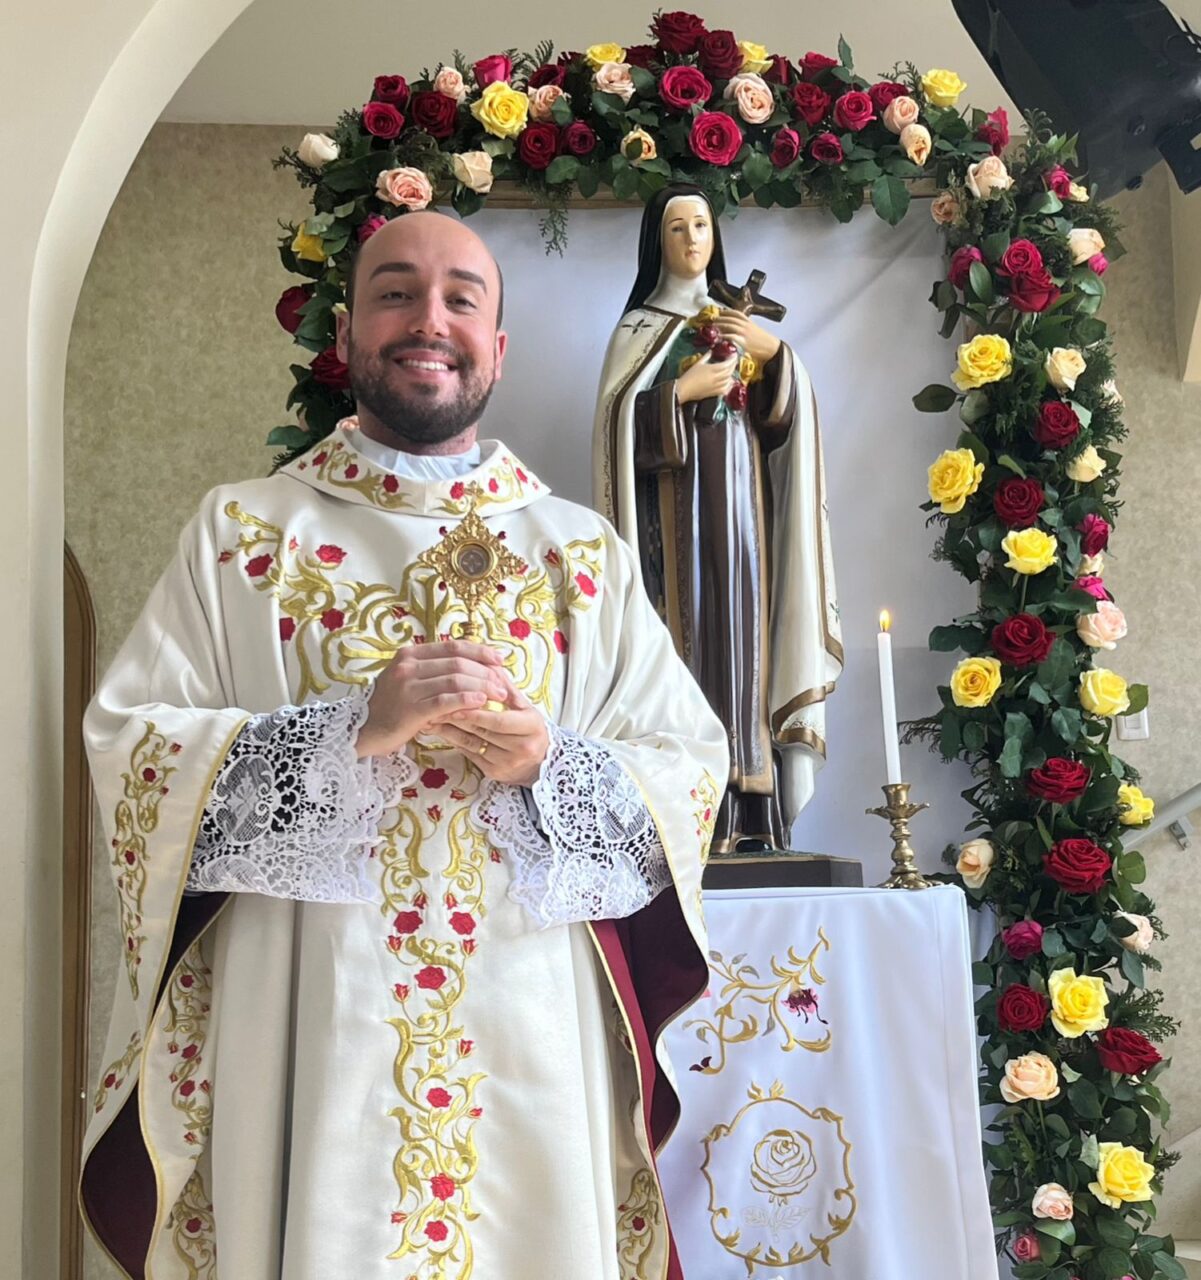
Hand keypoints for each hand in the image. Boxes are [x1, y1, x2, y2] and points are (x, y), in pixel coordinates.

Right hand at [355, 640, 508, 758]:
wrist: (362, 730)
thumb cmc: (391, 707)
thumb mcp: (409, 680)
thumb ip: (435, 670)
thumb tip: (474, 666)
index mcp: (410, 654)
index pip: (453, 646)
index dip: (480, 651)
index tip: (499, 659)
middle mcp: (408, 666)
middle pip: (457, 662)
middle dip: (485, 672)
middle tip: (503, 683)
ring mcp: (407, 687)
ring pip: (454, 680)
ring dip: (481, 686)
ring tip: (498, 695)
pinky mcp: (410, 709)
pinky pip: (445, 701)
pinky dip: (466, 699)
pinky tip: (481, 702)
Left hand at [439, 681, 550, 786]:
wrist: (540, 762)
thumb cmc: (529, 728)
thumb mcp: (524, 706)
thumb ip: (506, 687)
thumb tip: (490, 664)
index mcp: (531, 727)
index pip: (498, 719)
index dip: (476, 711)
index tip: (456, 698)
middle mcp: (521, 748)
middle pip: (482, 730)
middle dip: (457, 716)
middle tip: (436, 703)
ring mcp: (506, 763)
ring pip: (471, 743)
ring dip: (449, 728)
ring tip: (433, 715)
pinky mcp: (493, 772)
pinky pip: (468, 753)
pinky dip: (452, 740)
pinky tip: (440, 729)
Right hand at [676, 351, 737, 405]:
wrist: (684, 389)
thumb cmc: (689, 376)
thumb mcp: (698, 363)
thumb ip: (706, 357)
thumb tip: (711, 352)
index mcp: (712, 369)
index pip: (727, 364)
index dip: (732, 359)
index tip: (734, 355)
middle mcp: (716, 378)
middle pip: (729, 371)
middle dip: (733, 365)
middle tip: (734, 361)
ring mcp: (716, 386)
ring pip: (729, 380)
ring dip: (731, 375)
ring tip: (731, 370)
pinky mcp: (714, 393)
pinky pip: (725, 389)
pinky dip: (729, 385)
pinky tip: (728, 382)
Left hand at [713, 310, 780, 365]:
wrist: (771, 348)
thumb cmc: (763, 341)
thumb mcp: (754, 331)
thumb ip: (746, 328)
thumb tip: (735, 329)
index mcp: (749, 322)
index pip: (737, 313)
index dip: (727, 311)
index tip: (720, 311)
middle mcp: (746, 326)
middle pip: (731, 319)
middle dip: (721, 318)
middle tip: (712, 319)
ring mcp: (744, 333)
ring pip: (730, 325)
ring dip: (720, 325)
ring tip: (713, 326)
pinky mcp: (743, 342)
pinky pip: (732, 336)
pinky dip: (724, 336)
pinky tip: (719, 337)